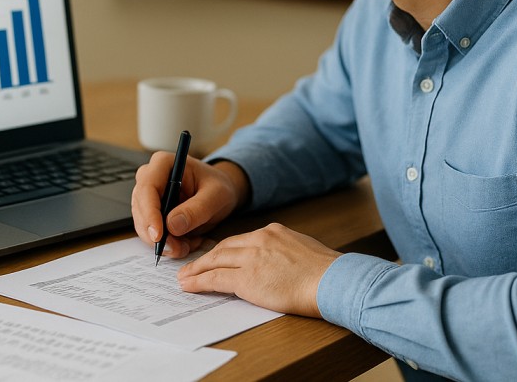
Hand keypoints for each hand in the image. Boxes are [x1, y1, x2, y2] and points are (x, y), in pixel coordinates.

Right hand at [131, 155, 247, 258]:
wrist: (219, 194)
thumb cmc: (218, 187)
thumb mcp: (216, 196)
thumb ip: (197, 209)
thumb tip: (172, 225)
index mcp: (163, 163)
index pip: (147, 188)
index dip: (149, 213)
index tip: (158, 236)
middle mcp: (149, 177)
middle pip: (141, 209)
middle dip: (157, 234)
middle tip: (178, 249)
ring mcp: (147, 196)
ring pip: (143, 225)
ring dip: (163, 242)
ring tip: (188, 245)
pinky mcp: (149, 212)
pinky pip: (150, 233)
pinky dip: (167, 243)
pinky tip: (185, 242)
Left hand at [176, 223, 340, 316]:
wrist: (333, 280)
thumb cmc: (326, 272)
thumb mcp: (303, 250)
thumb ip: (284, 252)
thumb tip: (278, 263)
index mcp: (273, 232)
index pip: (240, 240)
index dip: (224, 250)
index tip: (213, 256)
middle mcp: (259, 239)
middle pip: (224, 248)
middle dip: (205, 258)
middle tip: (191, 266)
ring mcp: (252, 258)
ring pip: (215, 261)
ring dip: (196, 270)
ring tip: (184, 277)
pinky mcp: (247, 278)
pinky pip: (215, 279)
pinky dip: (199, 282)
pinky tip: (189, 286)